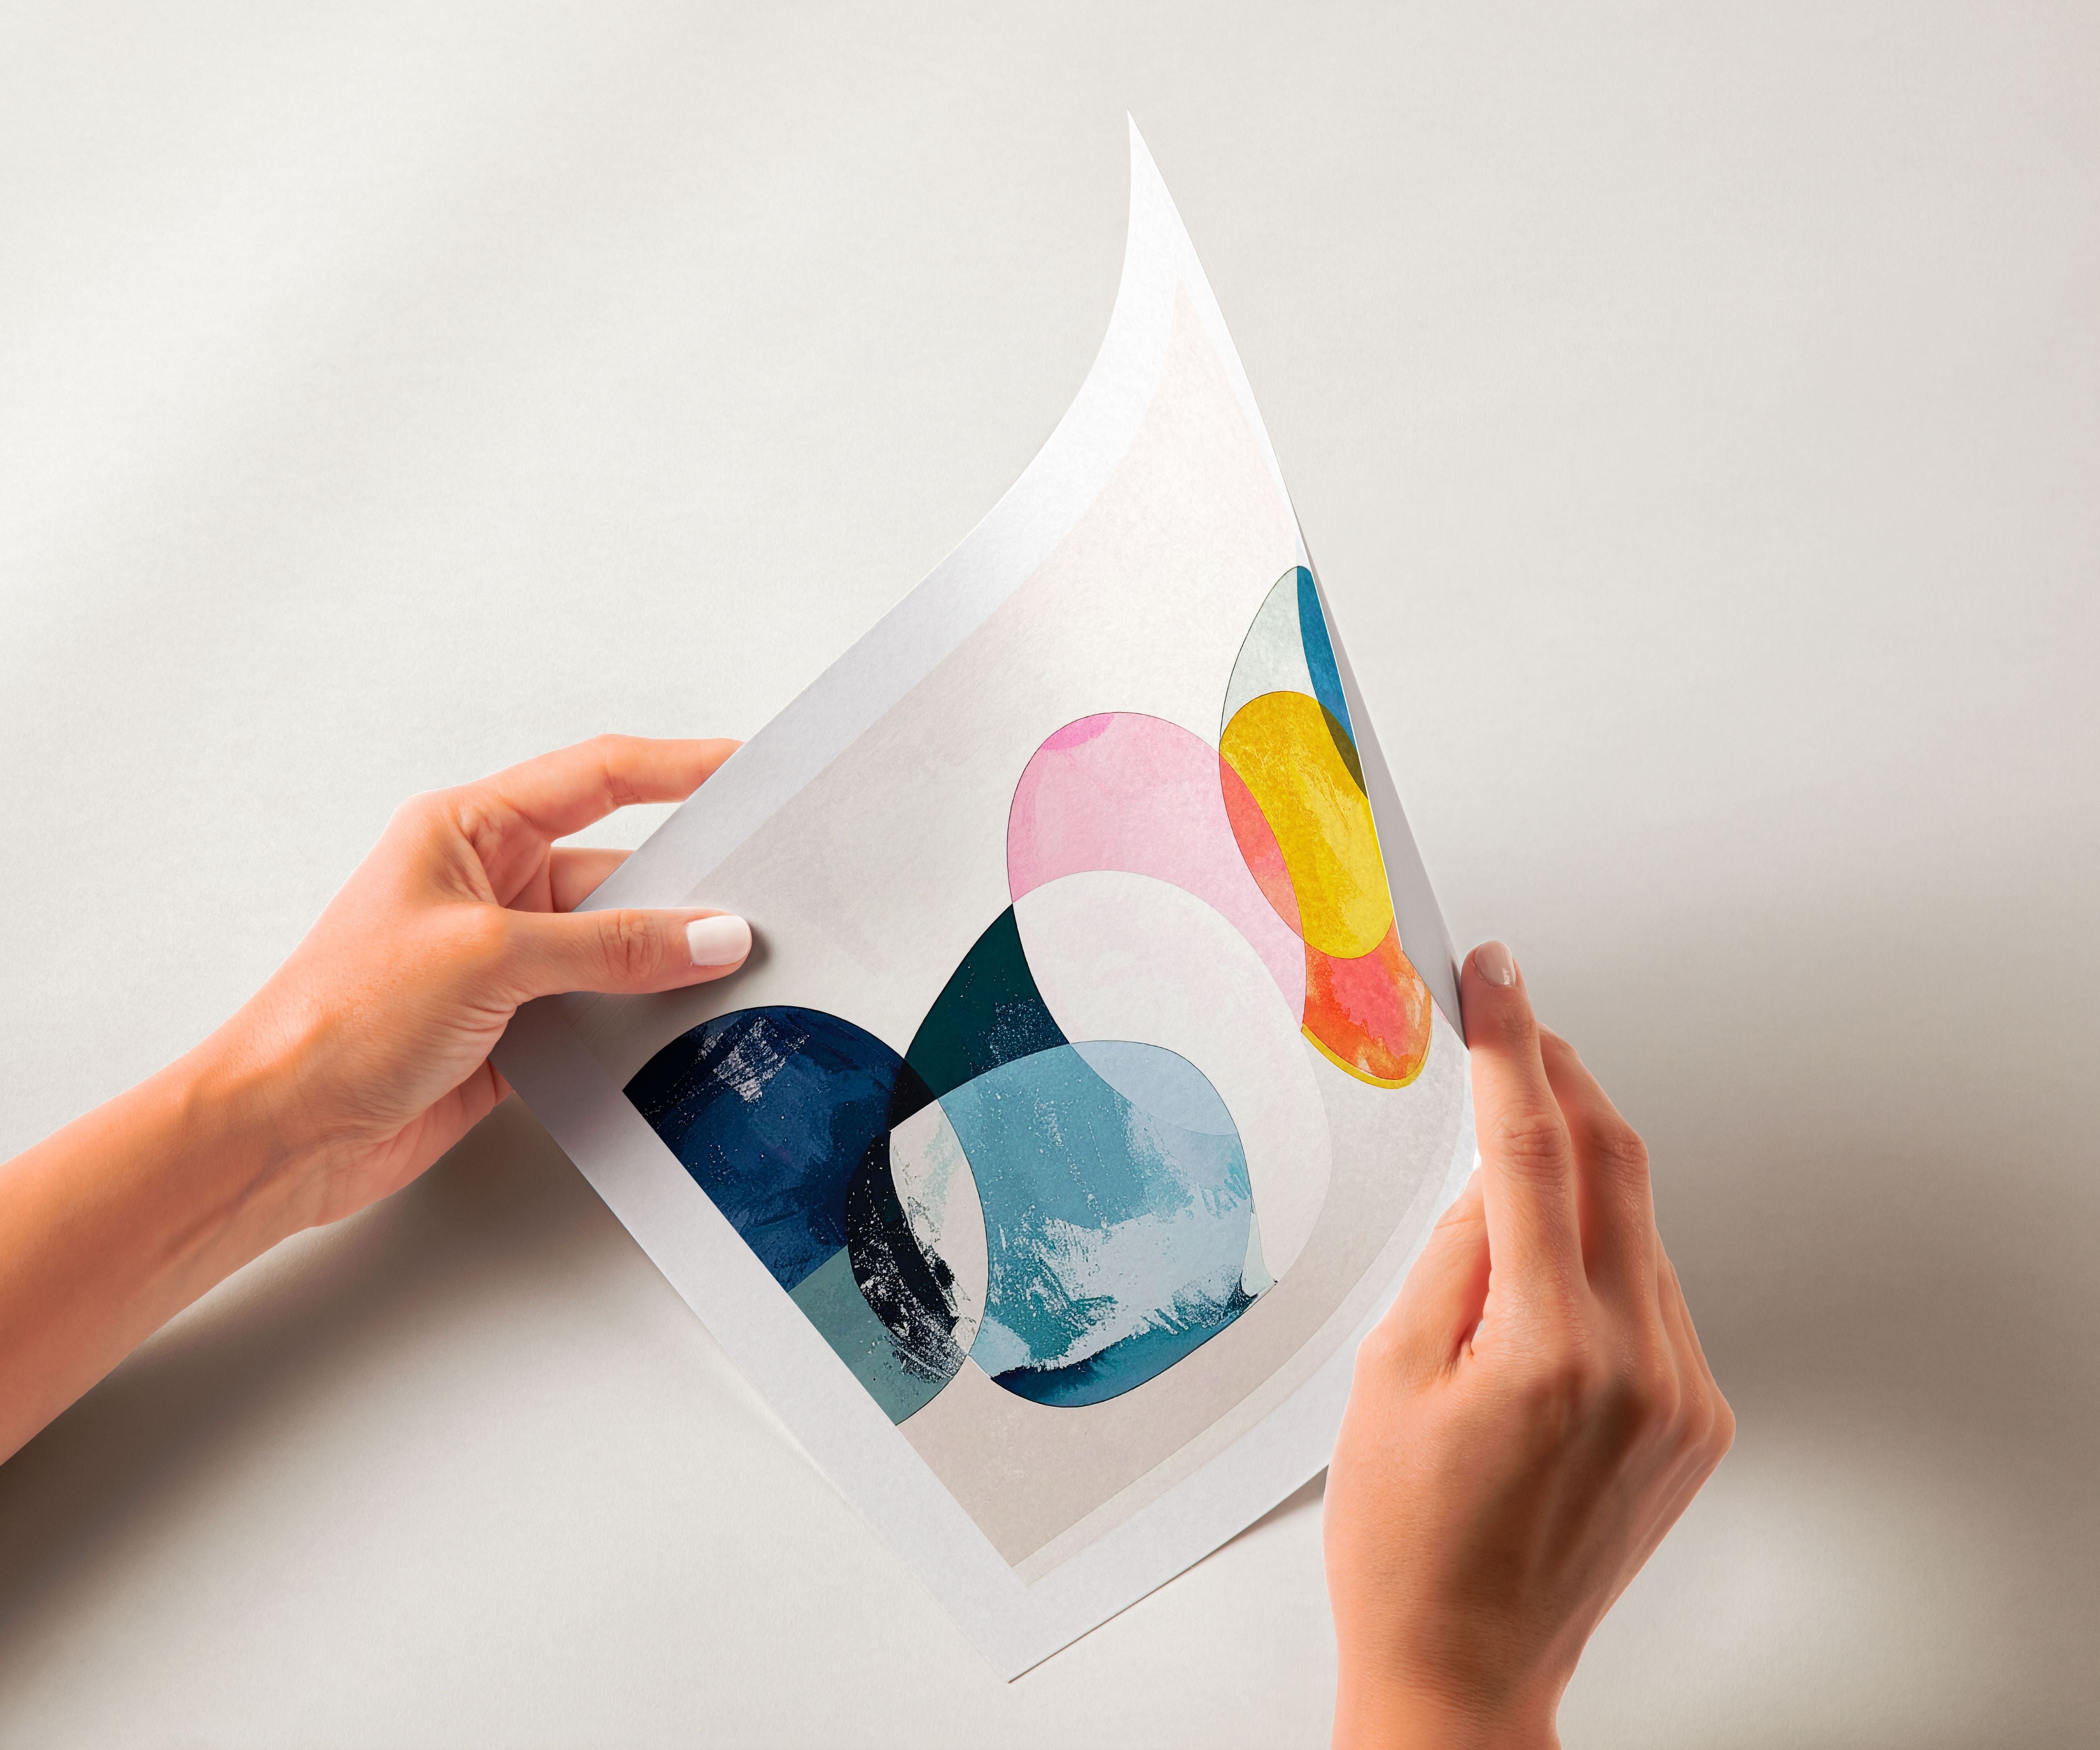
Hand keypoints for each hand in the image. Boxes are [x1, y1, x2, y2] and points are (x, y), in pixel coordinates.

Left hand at [0, 735, 752, 1460]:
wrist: (284, 1133)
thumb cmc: (337, 1020)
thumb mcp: (489, 957)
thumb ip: (612, 946)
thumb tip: (709, 934)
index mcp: (467, 831)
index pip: (597, 778)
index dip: (677, 767)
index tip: (745, 767)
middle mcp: (489, 886)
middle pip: (620, 868)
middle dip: (688, 883)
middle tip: (762, 893)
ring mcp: (504, 960)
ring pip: (618, 945)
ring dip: (666, 962)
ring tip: (732, 969)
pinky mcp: (516, 1027)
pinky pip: (604, 1009)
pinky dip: (642, 1020)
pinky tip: (682, 1028)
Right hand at [1323, 942, 1733, 1748]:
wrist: (1465, 1663)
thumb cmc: (1407, 1541)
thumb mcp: (1391, 1375)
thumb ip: (1453, 1256)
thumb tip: (1491, 1174)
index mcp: (1548, 1350)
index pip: (1530, 1150)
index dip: (1511, 1045)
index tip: (1499, 977)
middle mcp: (1639, 1365)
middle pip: (1612, 1165)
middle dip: (1563, 1080)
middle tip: (1515, 1026)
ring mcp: (1682, 1395)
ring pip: (1636, 1227)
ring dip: (1579, 1174)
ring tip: (1505, 1185)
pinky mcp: (1699, 1420)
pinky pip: (1654, 1294)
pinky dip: (1602, 1255)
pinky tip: (1546, 1277)